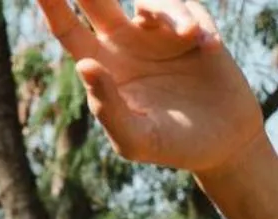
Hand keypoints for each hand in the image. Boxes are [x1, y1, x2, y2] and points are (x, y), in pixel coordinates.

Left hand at [31, 0, 263, 175]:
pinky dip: (197, 22)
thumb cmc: (171, 145)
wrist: (224, 143)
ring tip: (188, 36)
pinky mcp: (191, 26)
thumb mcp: (136, 139)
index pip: (68, 30)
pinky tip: (209, 49)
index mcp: (102, 66)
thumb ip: (109, 109)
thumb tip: (84, 65)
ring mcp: (158, 32)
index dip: (53, 7)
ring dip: (167, 10)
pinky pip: (188, 6)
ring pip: (150, 0)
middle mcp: (124, 42)